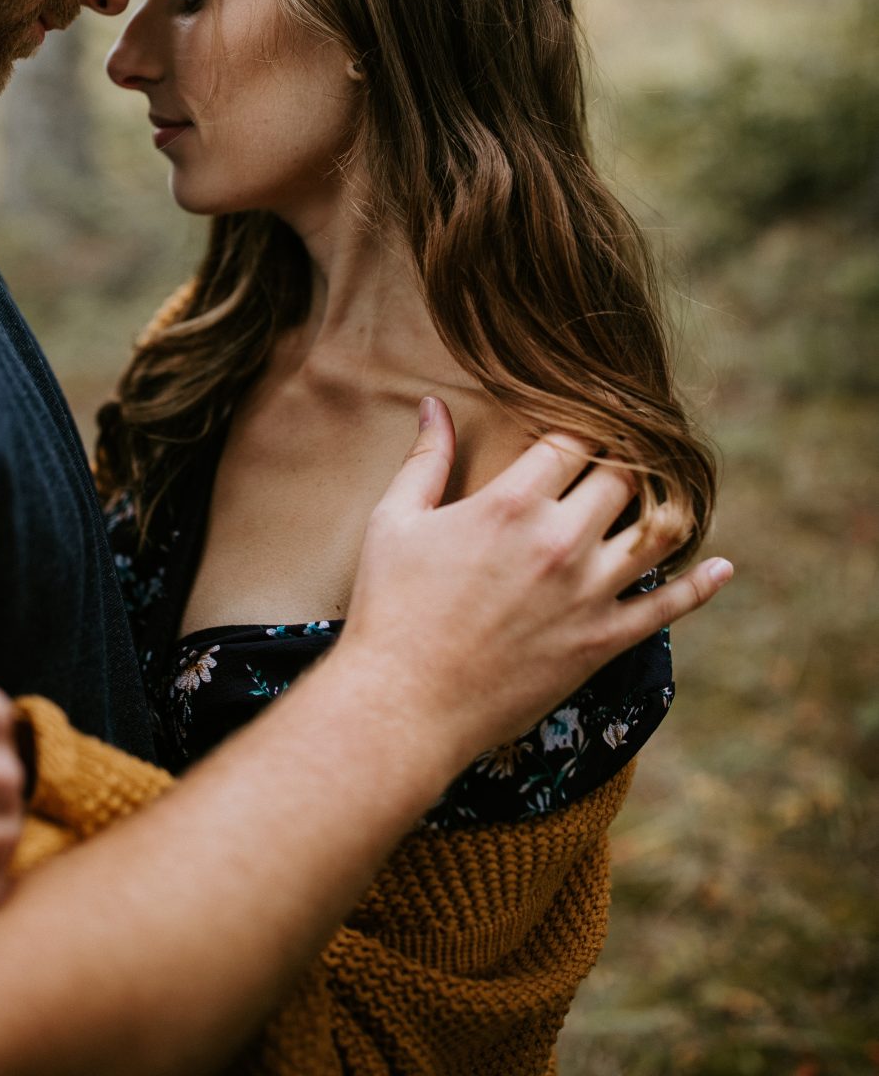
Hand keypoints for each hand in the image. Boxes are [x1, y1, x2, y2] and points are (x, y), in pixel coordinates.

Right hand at [342, 398, 731, 774]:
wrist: (404, 705)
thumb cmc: (390, 609)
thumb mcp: (395, 521)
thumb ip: (425, 459)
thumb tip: (433, 405)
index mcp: (511, 504)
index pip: (574, 438)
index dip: (586, 423)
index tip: (589, 421)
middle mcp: (560, 541)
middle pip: (624, 476)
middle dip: (627, 459)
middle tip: (629, 453)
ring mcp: (588, 594)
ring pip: (659, 530)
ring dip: (669, 507)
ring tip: (668, 495)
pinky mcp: (602, 641)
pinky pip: (669, 607)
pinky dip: (701, 584)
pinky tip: (720, 566)